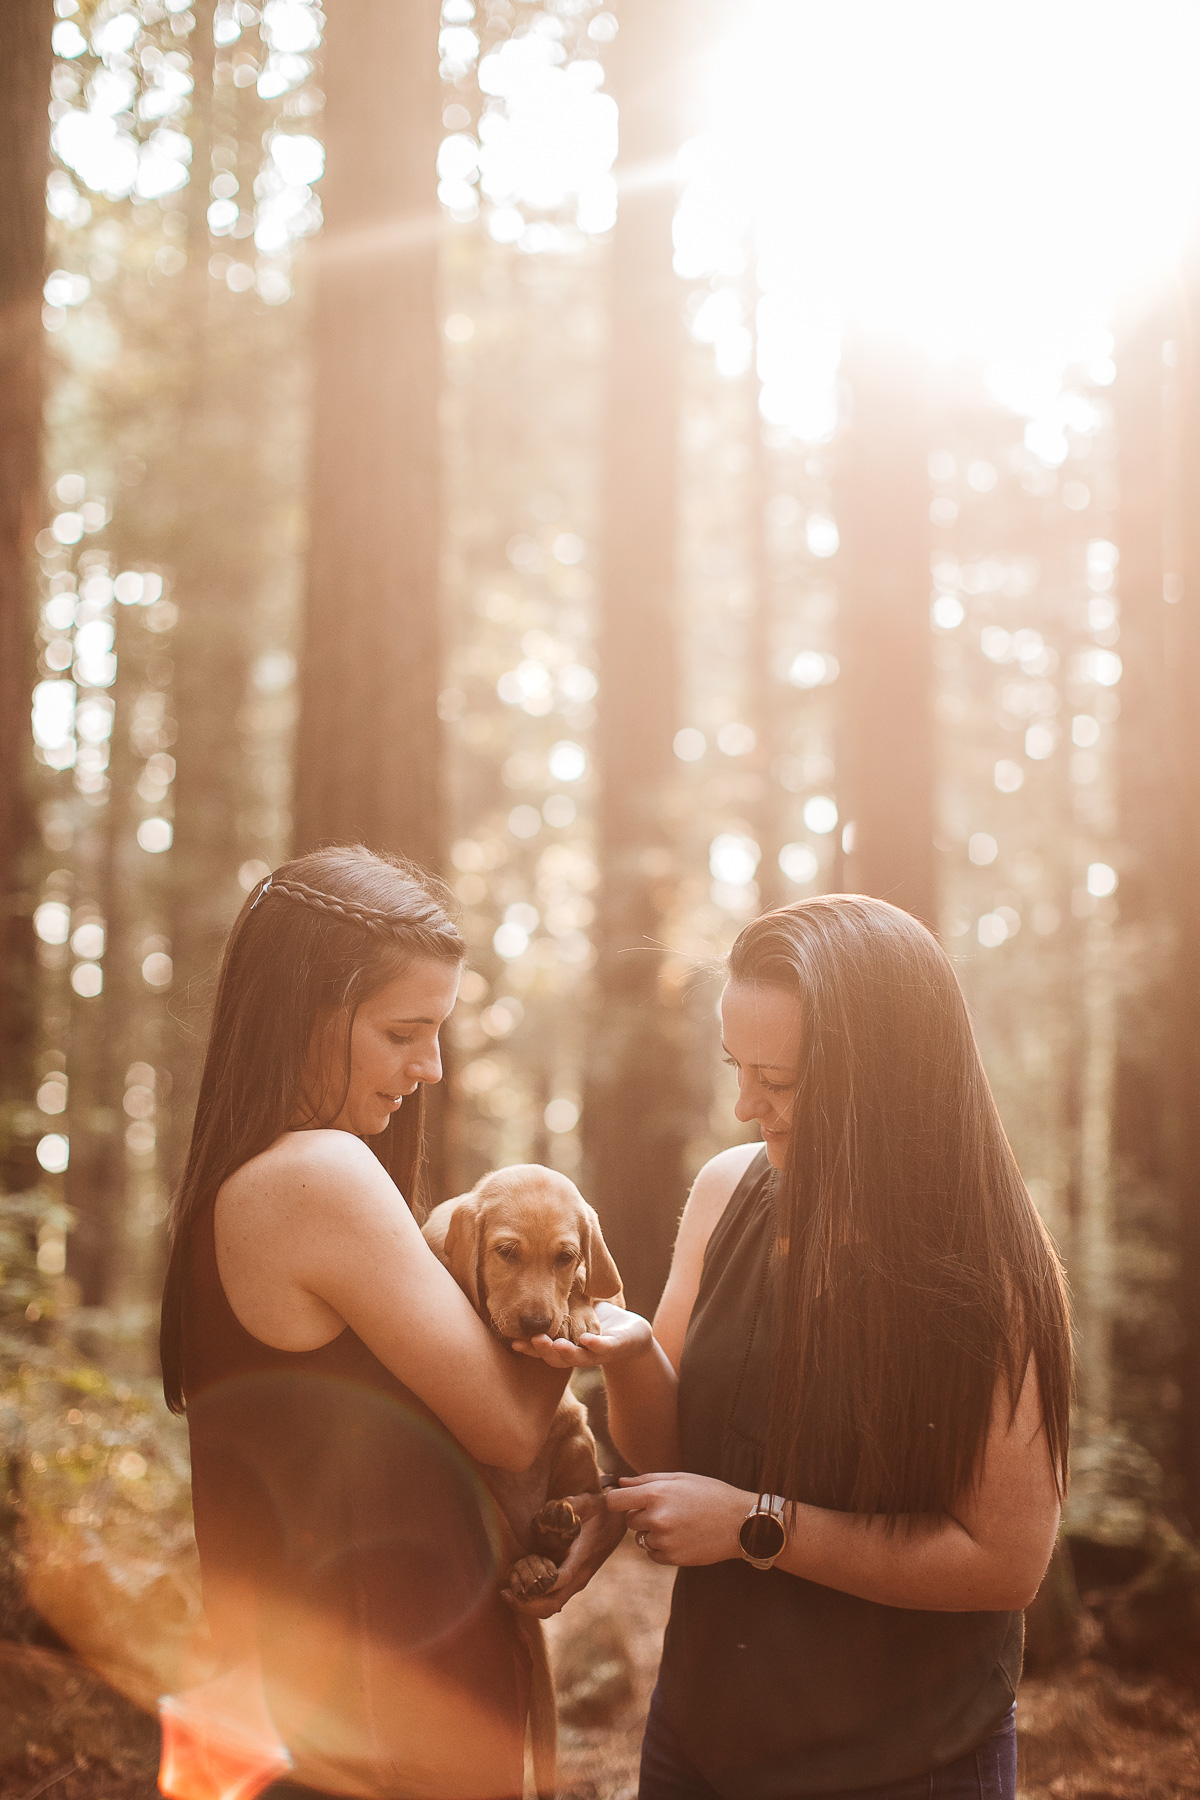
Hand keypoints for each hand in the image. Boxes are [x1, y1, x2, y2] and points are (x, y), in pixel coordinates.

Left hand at [503, 1490, 627, 1617]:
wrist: (617, 1522)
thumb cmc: (599, 1510)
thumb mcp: (587, 1502)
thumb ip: (571, 1504)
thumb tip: (556, 1507)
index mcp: (582, 1558)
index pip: (560, 1580)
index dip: (538, 1586)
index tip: (516, 1584)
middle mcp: (579, 1576)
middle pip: (552, 1604)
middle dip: (526, 1605)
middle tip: (504, 1592)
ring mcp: (576, 1582)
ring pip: (551, 1607)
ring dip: (528, 1605)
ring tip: (508, 1591)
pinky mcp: (572, 1582)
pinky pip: (552, 1600)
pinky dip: (534, 1599)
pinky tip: (519, 1586)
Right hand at [511, 1301, 653, 1370]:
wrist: (632, 1335)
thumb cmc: (599, 1321)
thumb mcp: (575, 1309)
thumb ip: (556, 1302)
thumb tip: (530, 1280)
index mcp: (566, 1346)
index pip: (544, 1350)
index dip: (529, 1347)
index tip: (515, 1341)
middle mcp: (579, 1354)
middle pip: (557, 1358)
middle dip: (544, 1351)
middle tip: (533, 1340)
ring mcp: (598, 1352)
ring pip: (579, 1357)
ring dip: (567, 1353)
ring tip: (557, 1344)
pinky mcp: (616, 1346)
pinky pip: (605, 1348)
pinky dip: (596, 1345)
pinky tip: (587, 1339)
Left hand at [605, 1471, 749, 1566]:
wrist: (740, 1523)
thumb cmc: (711, 1494)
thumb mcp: (681, 1478)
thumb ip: (647, 1479)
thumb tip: (620, 1482)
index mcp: (656, 1493)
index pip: (615, 1501)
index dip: (617, 1501)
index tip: (625, 1502)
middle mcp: (657, 1517)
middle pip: (629, 1521)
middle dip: (641, 1516)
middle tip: (666, 1511)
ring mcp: (664, 1540)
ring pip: (641, 1538)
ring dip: (653, 1533)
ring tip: (679, 1524)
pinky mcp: (672, 1558)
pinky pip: (653, 1554)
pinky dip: (662, 1548)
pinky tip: (682, 1538)